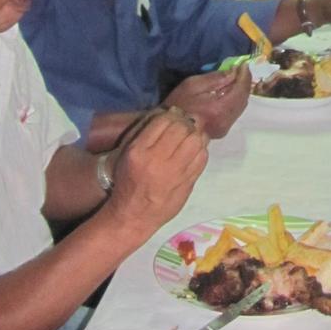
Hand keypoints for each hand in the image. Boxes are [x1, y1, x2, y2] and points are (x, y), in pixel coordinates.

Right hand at [102, 109, 207, 241]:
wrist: (134, 215)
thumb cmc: (128, 182)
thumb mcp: (127, 155)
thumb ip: (147, 133)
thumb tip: (172, 114)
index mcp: (139, 152)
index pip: (163, 121)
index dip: (171, 116)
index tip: (173, 119)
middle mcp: (157, 161)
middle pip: (182, 128)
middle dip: (185, 124)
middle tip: (184, 127)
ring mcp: (175, 173)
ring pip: (196, 140)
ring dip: (195, 135)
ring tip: (190, 138)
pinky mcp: (188, 183)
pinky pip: (202, 157)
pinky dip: (201, 150)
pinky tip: (194, 151)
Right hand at [165, 65, 251, 138]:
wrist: (171, 130)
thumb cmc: (178, 105)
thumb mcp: (192, 85)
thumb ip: (214, 78)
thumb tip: (233, 72)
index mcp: (219, 108)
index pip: (240, 90)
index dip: (244, 76)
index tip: (244, 64)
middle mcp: (227, 120)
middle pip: (244, 98)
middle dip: (245, 82)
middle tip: (242, 70)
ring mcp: (225, 127)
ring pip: (241, 106)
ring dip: (241, 92)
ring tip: (237, 79)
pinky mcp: (223, 131)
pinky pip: (235, 112)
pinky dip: (236, 101)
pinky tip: (230, 93)